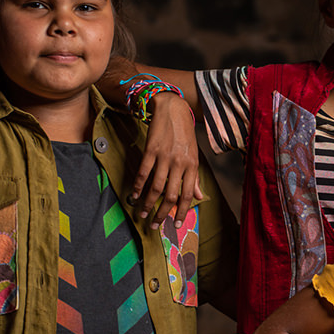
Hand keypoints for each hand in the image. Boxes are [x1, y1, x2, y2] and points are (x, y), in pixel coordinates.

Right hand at [131, 92, 202, 228]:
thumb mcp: (194, 154)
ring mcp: (165, 157)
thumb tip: (199, 196)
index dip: (182, 211)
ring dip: (148, 204)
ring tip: (143, 214)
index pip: (188, 194)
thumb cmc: (184, 133)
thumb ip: (195, 177)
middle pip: (171, 195)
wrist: (173, 109)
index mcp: (193, 165)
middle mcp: (180, 163)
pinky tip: (135, 195)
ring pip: (156, 187)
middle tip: (155, 225)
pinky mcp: (151, 150)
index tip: (177, 225)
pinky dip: (138, 186)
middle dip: (163, 213)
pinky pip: (143, 173)